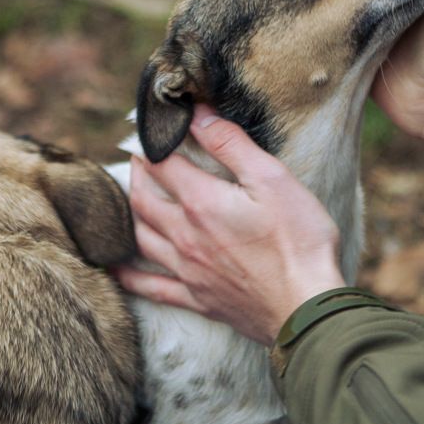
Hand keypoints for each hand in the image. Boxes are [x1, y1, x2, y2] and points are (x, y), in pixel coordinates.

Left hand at [112, 104, 345, 345]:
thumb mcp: (273, 179)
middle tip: (142, 158)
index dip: (156, 142)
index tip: (156, 128)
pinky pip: (151, 287)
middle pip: (143, 199)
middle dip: (139, 174)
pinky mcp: (197, 298)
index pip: (164, 163)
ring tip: (135, 197)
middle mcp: (184, 236)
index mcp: (202, 203)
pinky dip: (129, 275)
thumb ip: (232, 145)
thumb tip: (198, 115)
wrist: (306, 308)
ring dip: (133, 213)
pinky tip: (117, 268)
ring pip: (142, 237)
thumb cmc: (299, 241)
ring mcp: (188, 270)